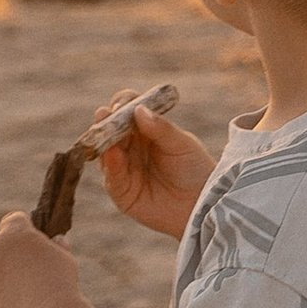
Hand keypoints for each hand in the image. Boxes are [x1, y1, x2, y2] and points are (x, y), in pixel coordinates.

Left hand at [0, 210, 84, 307]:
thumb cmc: (60, 286)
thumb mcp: (65, 261)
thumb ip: (57, 249)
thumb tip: (58, 241)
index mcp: (16, 233)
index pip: (14, 220)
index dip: (23, 229)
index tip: (30, 240)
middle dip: (7, 254)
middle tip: (25, 270)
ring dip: (1, 279)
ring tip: (25, 297)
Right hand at [98, 101, 214, 239]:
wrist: (202, 203)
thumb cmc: (194, 169)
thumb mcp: (181, 144)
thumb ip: (160, 128)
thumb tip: (139, 110)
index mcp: (144, 130)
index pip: (125, 110)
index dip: (121, 104)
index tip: (122, 103)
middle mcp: (129, 146)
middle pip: (110, 128)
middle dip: (106, 120)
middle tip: (105, 114)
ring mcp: (123, 168)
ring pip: (105, 151)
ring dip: (104, 141)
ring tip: (106, 132)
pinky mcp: (121, 191)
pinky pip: (111, 177)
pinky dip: (111, 165)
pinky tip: (113, 154)